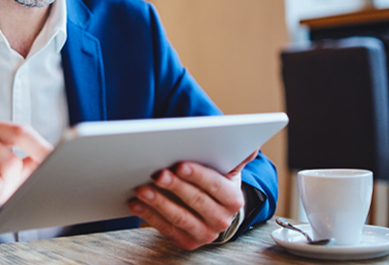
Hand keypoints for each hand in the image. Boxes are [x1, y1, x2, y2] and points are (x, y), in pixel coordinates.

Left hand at [127, 150, 258, 249]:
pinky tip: (136, 203)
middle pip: (196, 201)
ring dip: (158, 202)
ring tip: (141, 188)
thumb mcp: (227, 170)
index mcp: (233, 199)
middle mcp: (221, 219)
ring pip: (179, 217)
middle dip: (175, 186)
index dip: (197, 175)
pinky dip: (149, 215)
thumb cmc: (215, 183)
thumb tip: (252, 146)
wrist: (213, 211)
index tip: (180, 165)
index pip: (215, 185)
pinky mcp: (186, 242)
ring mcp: (204, 233)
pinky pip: (165, 229)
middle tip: (157, 174)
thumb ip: (236, 157)